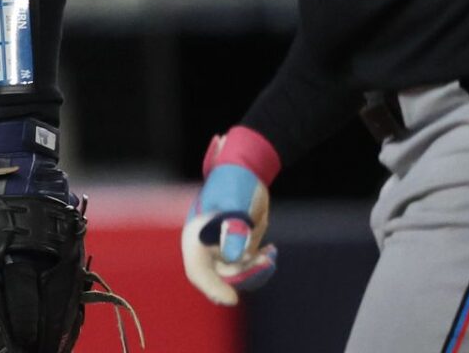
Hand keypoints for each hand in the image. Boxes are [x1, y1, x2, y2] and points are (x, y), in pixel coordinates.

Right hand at [182, 126, 280, 305]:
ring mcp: (222, 248)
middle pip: (221, 277)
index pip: (198, 270)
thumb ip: (233, 228)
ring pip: (238, 274)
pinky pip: (249, 266)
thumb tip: (234, 256)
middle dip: (245, 275)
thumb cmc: (234, 181)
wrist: (248, 168)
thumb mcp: (234, 202)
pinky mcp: (237, 246)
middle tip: (266, 263)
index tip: (232, 299)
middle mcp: (207, 245)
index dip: (212, 287)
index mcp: (196, 235)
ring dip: (256, 270)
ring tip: (271, 255)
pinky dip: (261, 264)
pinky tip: (271, 253)